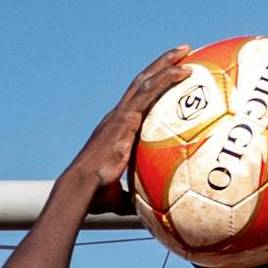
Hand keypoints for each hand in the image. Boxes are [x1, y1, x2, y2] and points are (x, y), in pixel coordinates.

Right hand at [75, 47, 194, 212]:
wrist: (82, 187)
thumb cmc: (94, 195)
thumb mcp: (118, 197)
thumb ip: (134, 199)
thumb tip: (149, 216)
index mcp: (115, 131)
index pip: (134, 104)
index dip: (150, 89)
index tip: (165, 79)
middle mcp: (117, 117)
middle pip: (141, 83)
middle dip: (160, 66)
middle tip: (180, 54)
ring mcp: (121, 114)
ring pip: (146, 80)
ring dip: (166, 63)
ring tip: (185, 51)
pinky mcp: (126, 117)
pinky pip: (150, 92)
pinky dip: (167, 78)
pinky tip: (184, 71)